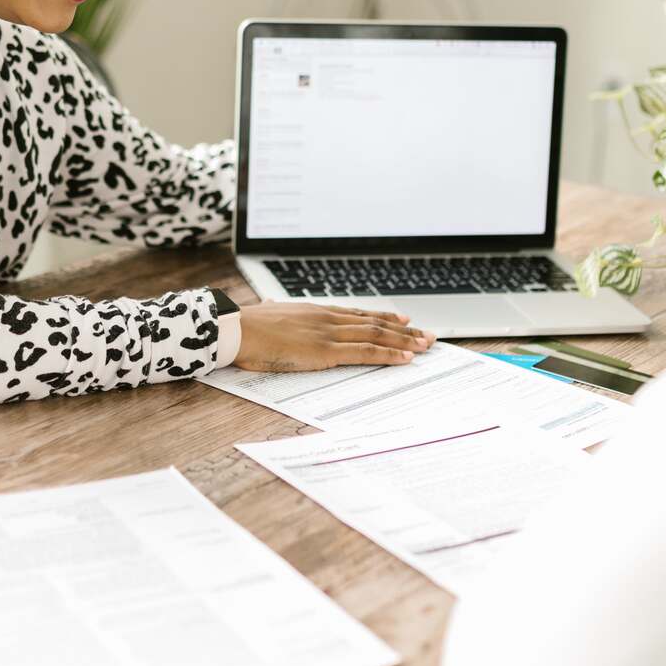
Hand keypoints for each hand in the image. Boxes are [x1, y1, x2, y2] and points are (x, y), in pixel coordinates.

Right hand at [233, 303, 433, 372]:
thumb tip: (272, 306)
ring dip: (405, 342)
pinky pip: (365, 353)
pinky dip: (389, 355)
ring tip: (426, 346)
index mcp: (316, 311)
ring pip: (377, 336)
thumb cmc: (248, 326)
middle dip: (405, 331)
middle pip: (375, 324)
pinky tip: (405, 358)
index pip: (358, 314)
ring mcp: (329, 334)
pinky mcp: (326, 351)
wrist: (237, 329)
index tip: (403, 321)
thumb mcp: (268, 313)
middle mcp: (328, 319)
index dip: (384, 318)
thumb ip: (276, 311)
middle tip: (428, 335)